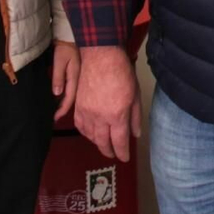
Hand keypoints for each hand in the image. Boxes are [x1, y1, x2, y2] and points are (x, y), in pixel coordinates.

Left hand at [52, 40, 80, 121]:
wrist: (71, 37)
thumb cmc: (65, 47)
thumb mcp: (60, 61)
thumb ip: (58, 77)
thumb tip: (56, 94)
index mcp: (74, 78)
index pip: (69, 99)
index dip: (62, 110)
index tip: (54, 118)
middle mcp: (77, 80)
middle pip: (71, 99)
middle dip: (62, 109)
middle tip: (53, 119)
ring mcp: (76, 77)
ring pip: (70, 95)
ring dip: (63, 103)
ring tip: (55, 111)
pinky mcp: (74, 74)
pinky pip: (70, 89)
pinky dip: (63, 96)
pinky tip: (58, 98)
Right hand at [74, 46, 140, 161]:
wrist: (101, 56)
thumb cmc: (122, 73)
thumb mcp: (135, 95)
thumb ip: (135, 117)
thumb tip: (136, 134)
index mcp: (117, 116)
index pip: (119, 142)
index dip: (122, 153)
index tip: (125, 158)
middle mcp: (100, 118)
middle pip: (103, 142)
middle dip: (109, 151)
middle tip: (114, 154)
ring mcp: (87, 112)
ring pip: (91, 136)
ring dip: (98, 143)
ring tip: (104, 145)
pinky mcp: (78, 106)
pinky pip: (81, 126)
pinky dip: (86, 133)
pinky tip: (91, 133)